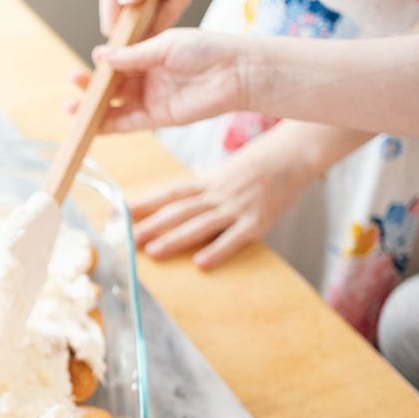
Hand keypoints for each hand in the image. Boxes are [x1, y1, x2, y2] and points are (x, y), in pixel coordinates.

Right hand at [68, 29, 250, 132]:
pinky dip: (108, 125)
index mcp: (149, 57)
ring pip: (115, 107)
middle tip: (73, 84)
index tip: (86, 64)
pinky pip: (127, 124)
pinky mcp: (157, 119)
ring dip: (93, 108)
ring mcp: (151, 100)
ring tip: (71, 107)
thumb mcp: (164, 45)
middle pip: (112, 86)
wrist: (235, 72)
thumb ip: (132, 55)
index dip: (100, 66)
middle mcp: (148, 79)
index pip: (117, 63)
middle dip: (91, 87)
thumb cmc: (207, 50)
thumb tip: (100, 56)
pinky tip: (91, 123)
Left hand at [128, 126, 317, 268]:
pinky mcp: (258, 222)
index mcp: (208, 181)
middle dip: (153, 225)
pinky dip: (218, 251)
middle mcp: (217, 194)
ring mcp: (236, 208)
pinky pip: (234, 239)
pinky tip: (200, 264)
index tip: (122, 212)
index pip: (171, 192)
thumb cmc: (261, 162)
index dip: (146, 202)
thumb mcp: (229, 167)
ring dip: (175, 239)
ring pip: (200, 225)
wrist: (296, 154)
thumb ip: (209, 176)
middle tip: (129, 239)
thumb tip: (194, 174)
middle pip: (179, 210)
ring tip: (153, 252)